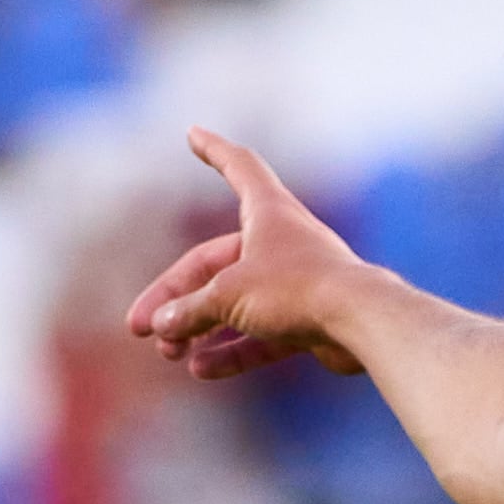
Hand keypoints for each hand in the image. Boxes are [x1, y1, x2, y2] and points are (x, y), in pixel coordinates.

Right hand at [125, 127, 370, 380]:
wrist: (361, 323)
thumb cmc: (296, 290)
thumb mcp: (229, 295)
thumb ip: (192, 309)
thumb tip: (164, 325)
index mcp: (267, 212)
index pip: (237, 167)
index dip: (214, 150)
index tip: (193, 133)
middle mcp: (282, 243)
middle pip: (214, 265)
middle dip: (176, 299)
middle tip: (141, 328)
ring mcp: (295, 284)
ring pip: (236, 304)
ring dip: (199, 328)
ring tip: (168, 353)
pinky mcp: (308, 322)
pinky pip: (262, 337)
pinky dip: (232, 351)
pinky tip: (201, 370)